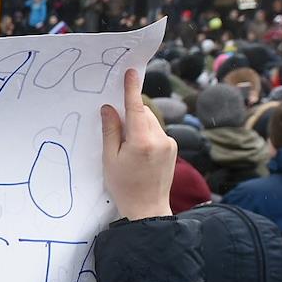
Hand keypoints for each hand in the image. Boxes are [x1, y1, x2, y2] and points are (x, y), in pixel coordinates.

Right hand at [100, 68, 175, 221]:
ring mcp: (169, 143)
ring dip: (139, 125)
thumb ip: (110, 131)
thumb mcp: (110, 159)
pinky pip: (157, 132)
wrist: (148, 208)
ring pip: (150, 122)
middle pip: (143, 113)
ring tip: (128, 147)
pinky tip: (139, 152)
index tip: (130, 73)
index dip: (131, 89)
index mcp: (141, 141)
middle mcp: (159, 139)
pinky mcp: (173, 148)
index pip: (135, 107)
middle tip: (117, 127)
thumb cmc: (124, 186)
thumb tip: (109, 108)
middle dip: (130, 114)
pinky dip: (146, 134)